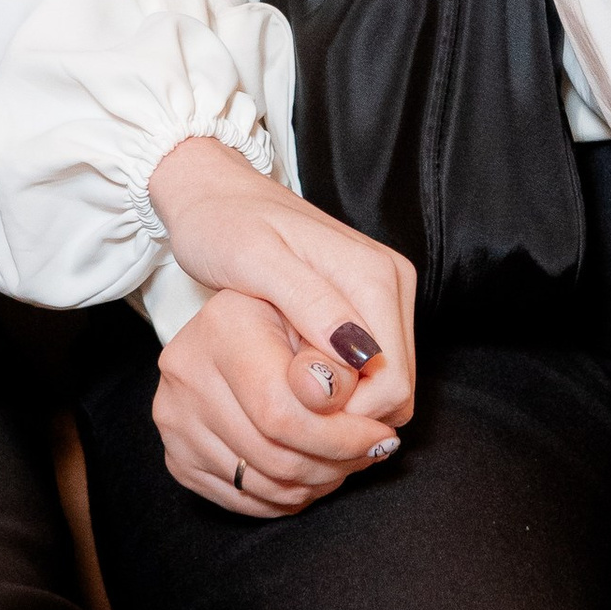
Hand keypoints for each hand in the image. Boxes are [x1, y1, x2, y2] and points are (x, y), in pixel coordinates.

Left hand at [146, 138, 415, 517]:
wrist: (213, 192)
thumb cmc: (223, 225)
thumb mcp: (255, 261)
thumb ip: (309, 303)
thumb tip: (360, 354)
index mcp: (373, 275)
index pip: (392, 384)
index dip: (346, 417)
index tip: (291, 412)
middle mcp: (390, 283)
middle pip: (396, 389)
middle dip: (346, 414)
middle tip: (282, 403)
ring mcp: (383, 294)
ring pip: (385, 385)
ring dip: (340, 403)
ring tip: (283, 389)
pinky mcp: (367, 305)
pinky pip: (370, 370)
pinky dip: (338, 388)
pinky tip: (293, 378)